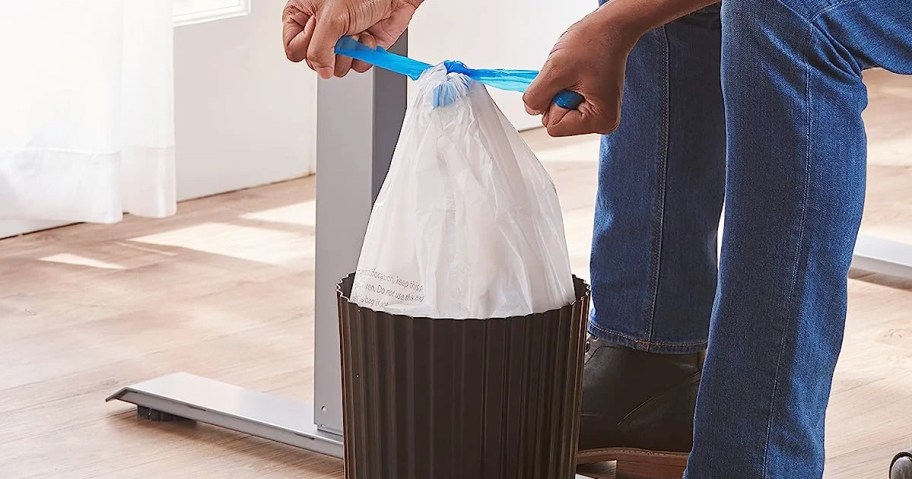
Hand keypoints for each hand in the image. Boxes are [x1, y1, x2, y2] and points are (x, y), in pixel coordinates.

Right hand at [283, 0, 420, 77]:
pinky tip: (367, 35)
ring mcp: (340, 42)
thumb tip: (322, 72)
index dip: (308, 45)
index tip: (319, 29)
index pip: (294, 50)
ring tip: (356, 30)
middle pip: (316, 62)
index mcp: (302, 17)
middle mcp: (320, 31)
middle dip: (333, 50)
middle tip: (341, 31)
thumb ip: (319, 49)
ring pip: (337, 68)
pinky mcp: (359, 50)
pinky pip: (357, 66)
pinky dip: (365, 53)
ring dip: (351, 51)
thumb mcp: (331, 18)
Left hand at [523, 7, 638, 136]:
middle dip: (556, 94)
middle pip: (556, 120)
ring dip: (559, 88)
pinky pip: (562, 101)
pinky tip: (577, 73)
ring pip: (557, 109)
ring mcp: (596, 112)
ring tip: (577, 71)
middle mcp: (601, 121)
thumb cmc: (593, 43)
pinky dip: (563, 85)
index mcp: (600, 121)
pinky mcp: (590, 102)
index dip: (553, 101)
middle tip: (573, 74)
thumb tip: (530, 109)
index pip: (554, 127)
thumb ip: (536, 96)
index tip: (570, 81)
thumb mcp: (556, 70)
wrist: (610, 27)